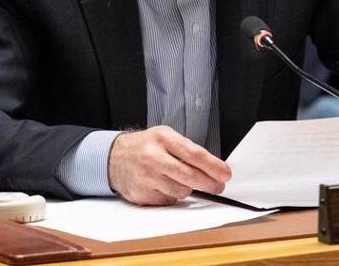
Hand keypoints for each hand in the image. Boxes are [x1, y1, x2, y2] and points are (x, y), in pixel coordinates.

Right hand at [108, 126, 231, 205]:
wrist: (112, 157)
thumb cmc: (144, 146)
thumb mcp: (164, 137)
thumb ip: (186, 150)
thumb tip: (213, 168)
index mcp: (162, 138)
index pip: (194, 154)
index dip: (213, 166)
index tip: (225, 173)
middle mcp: (153, 157)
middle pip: (190, 176)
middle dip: (209, 183)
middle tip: (218, 186)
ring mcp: (146, 177)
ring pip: (181, 191)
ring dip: (186, 188)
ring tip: (178, 179)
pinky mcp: (141, 194)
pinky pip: (168, 201)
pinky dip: (171, 195)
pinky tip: (163, 185)